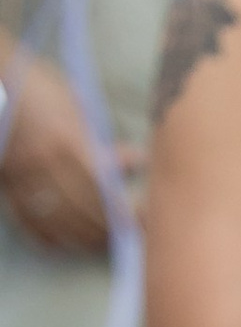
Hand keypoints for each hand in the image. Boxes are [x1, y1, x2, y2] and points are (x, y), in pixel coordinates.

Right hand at [0, 52, 111, 255]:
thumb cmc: (34, 82)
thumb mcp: (72, 101)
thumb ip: (99, 137)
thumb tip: (130, 161)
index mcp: (67, 142)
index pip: (105, 191)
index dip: (124, 212)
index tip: (140, 223)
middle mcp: (46, 166)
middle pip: (84, 212)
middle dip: (108, 229)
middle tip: (124, 237)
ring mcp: (23, 177)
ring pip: (59, 222)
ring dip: (83, 237)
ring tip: (99, 242)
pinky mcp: (5, 183)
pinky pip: (27, 221)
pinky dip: (46, 237)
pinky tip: (61, 244)